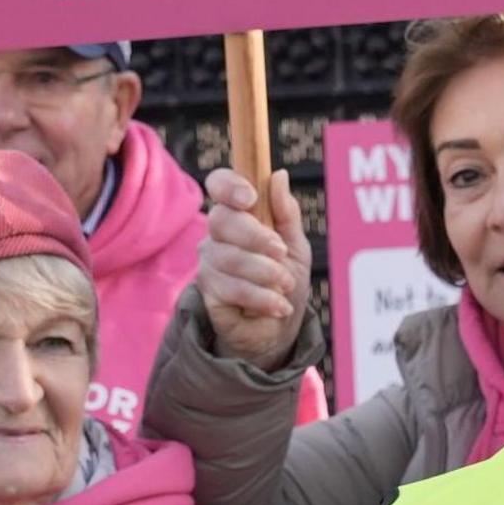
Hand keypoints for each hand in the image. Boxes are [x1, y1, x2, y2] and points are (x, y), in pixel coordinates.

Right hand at [194, 165, 310, 368]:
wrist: (278, 329)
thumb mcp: (295, 245)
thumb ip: (286, 212)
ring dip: (265, 272)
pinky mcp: (208, 293)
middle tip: (281, 253)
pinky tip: (278, 306)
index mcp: (237, 214)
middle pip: (222, 219)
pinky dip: (261, 298)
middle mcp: (216, 235)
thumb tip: (278, 176)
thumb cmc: (284, 281)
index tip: (251, 198)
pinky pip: (230, 288)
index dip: (229, 185)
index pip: (218, 184)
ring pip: (229, 257)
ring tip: (285, 285)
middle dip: (257, 236)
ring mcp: (208, 263)